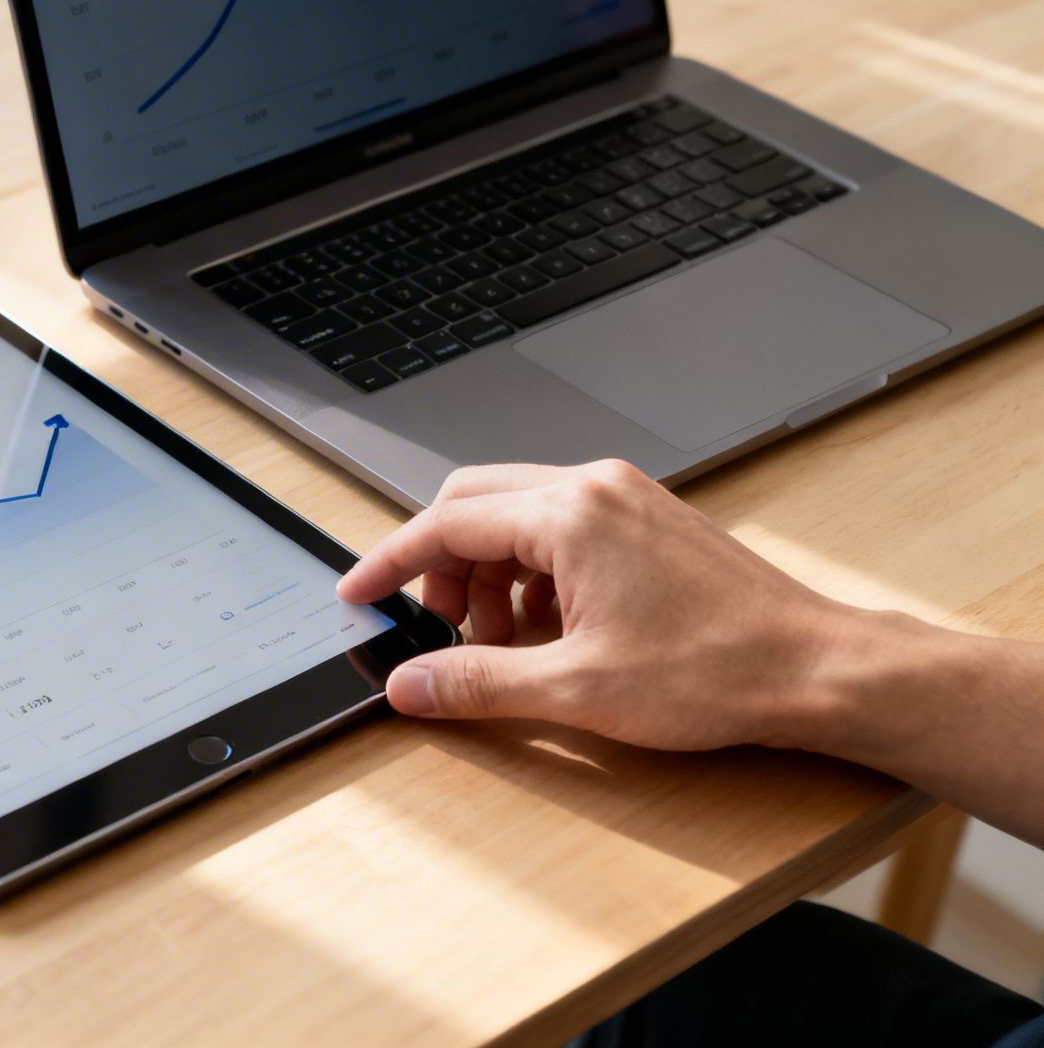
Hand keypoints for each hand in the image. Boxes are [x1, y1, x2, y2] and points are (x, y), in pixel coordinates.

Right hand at [337, 460, 855, 751]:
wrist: (816, 670)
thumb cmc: (718, 671)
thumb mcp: (575, 689)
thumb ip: (476, 682)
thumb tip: (410, 685)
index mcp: (570, 514)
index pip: (446, 522)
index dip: (391, 563)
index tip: (360, 593)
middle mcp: (595, 487)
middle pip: (474, 502)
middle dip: (440, 565)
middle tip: (434, 626)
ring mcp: (626, 497)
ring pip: (517, 513)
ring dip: (488, 572)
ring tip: (498, 641)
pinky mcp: (648, 519)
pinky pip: (561, 525)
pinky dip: (532, 569)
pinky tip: (547, 628)